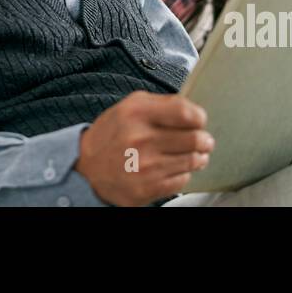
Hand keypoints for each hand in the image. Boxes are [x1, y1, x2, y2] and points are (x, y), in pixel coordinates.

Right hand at [73, 91, 213, 205]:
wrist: (88, 167)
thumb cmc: (113, 134)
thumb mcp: (131, 106)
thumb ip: (163, 104)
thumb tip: (195, 111)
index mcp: (137, 113)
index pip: (187, 113)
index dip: (199, 118)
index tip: (198, 121)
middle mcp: (141, 139)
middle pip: (196, 139)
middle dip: (204, 140)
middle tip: (202, 140)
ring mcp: (145, 166)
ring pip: (193, 161)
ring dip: (197, 157)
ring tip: (190, 154)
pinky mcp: (147, 188)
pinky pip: (182, 181)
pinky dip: (182, 174)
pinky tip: (171, 168)